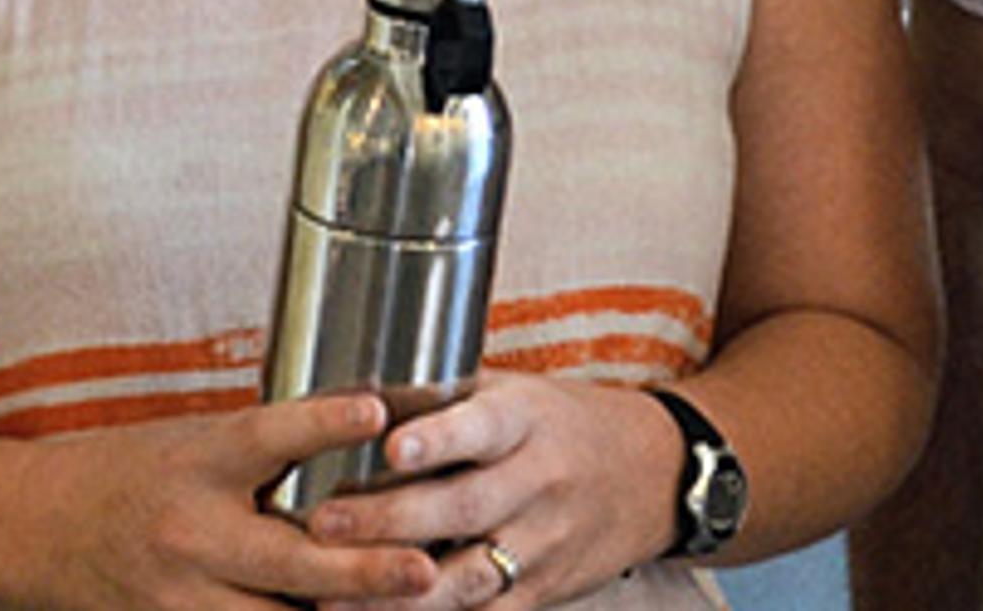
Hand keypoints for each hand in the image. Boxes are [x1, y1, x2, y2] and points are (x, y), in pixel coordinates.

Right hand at [7, 391, 440, 610]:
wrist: (36, 529)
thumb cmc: (131, 472)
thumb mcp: (193, 441)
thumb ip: (269, 450)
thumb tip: (371, 423)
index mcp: (199, 462)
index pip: (267, 435)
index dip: (323, 422)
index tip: (377, 409)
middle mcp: (191, 532)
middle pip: (287, 559)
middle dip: (360, 572)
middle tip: (424, 569)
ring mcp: (181, 599)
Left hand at [300, 374, 677, 608]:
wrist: (658, 474)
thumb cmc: (562, 423)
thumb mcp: (516, 391)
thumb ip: (445, 399)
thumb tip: (349, 395)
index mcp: (528, 420)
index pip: (483, 427)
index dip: (439, 438)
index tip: (392, 448)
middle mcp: (539, 483)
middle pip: (465, 507)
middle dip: (390, 521)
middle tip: (324, 524)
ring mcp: (544, 545)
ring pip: (470, 578)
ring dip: (399, 595)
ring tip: (333, 600)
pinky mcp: (543, 594)